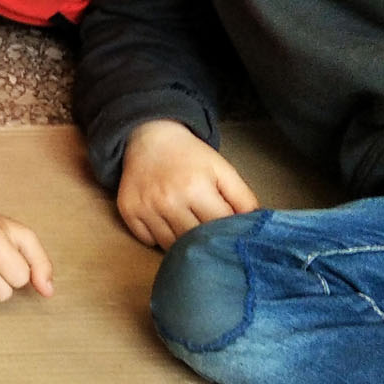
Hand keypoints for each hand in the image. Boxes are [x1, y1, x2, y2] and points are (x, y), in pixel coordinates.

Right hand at [118, 119, 258, 247]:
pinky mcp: (128, 212)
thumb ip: (243, 198)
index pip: (219, 227)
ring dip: (182, 244)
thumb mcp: (222, 170)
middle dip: (205, 240)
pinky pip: (147, 240)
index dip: (227, 231)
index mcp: (196, 188)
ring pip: (170, 245)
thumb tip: (255, 227)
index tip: (229, 231)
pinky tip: (166, 224)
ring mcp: (146, 208)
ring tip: (189, 229)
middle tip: (209, 235)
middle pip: (194, 241)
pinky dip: (158, 239)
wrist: (149, 137)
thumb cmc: (190, 157)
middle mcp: (168, 200)